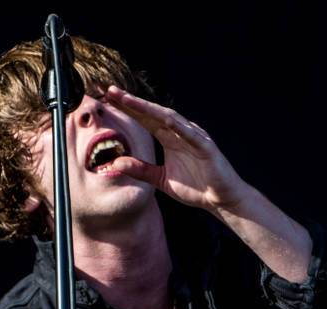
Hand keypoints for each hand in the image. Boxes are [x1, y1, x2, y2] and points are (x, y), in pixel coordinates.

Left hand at [105, 85, 248, 210]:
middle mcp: (180, 132)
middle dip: (132, 102)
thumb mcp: (160, 180)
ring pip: (169, 119)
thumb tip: (116, 163)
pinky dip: (179, 127)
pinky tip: (165, 119)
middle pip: (152, 113)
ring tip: (130, 100)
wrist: (220, 199)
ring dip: (149, 108)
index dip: (127, 109)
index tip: (107, 99)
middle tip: (110, 90)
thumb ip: (140, 170)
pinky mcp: (207, 148)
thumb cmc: (195, 188)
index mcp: (169, 138)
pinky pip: (192, 135)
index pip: (144, 119)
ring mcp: (194, 137)